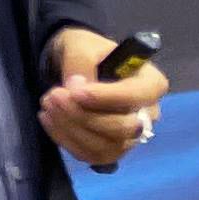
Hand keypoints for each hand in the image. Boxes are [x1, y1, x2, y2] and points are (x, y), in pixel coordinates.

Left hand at [39, 26, 162, 172]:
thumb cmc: (89, 53)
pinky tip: (48, 119)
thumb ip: (81, 62)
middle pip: (122, 129)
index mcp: (151, 83)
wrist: (78, 68)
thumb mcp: (83, 44)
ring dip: (71, 129)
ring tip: (47, 104)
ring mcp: (130, 137)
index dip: (106, 97)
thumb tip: (76, 87)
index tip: (74, 91)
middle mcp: (147, 115)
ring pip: (105, 147)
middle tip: (53, 95)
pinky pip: (90, 155)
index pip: (136, 97)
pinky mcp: (110, 150)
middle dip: (84, 115)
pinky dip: (65, 139)